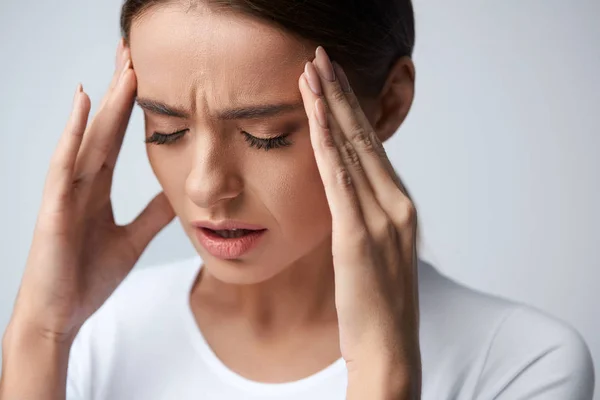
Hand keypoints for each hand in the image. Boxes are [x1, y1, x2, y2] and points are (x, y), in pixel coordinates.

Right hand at [7, 39, 174, 341]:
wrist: (60, 316)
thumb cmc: (86, 277)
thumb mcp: (132, 239)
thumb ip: (153, 214)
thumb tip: (180, 194)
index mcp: (97, 189)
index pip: (117, 137)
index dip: (131, 106)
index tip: (146, 75)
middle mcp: (81, 183)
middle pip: (104, 127)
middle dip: (119, 90)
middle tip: (134, 51)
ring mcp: (65, 192)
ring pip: (88, 137)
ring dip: (105, 100)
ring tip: (122, 66)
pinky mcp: (54, 208)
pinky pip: (64, 164)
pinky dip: (73, 133)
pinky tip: (82, 103)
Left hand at [298, 47, 420, 397]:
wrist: (390, 352)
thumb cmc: (377, 306)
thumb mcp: (376, 253)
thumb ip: (364, 218)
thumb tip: (344, 196)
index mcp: (400, 208)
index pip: (371, 148)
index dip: (350, 111)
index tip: (331, 81)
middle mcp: (397, 206)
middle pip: (364, 138)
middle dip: (339, 95)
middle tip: (321, 58)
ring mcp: (382, 220)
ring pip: (351, 151)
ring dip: (329, 109)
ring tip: (311, 72)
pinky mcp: (359, 239)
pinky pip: (340, 183)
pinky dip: (325, 147)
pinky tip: (312, 118)